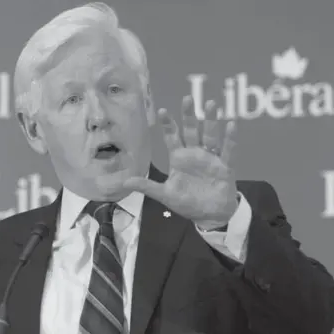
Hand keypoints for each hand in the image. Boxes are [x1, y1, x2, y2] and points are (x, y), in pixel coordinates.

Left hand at [123, 96, 238, 229]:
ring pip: (210, 136)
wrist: (210, 215)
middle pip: (191, 131)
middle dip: (189, 116)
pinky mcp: (225, 166)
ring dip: (211, 121)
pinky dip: (230, 139)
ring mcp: (210, 158)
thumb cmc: (188, 203)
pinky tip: (231, 124)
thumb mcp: (166, 195)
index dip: (168, 125)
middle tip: (187, 98)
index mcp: (179, 158)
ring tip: (211, 104)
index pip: (172, 137)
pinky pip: (228, 151)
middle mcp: (194, 154)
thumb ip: (148, 187)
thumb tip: (125, 182)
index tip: (162, 110)